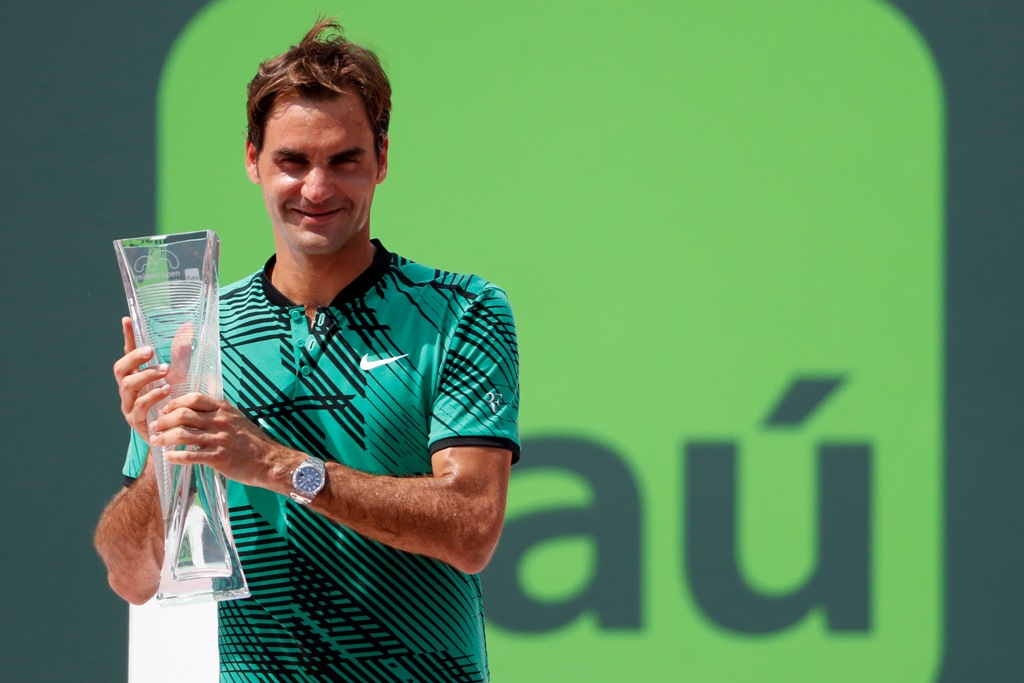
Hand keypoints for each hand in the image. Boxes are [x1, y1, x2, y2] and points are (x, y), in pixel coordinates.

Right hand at [113, 317, 170, 441]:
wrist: (178, 434)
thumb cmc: (175, 402)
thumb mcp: (180, 376)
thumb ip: (180, 356)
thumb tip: (187, 328)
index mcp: (136, 376)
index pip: (128, 354)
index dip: (127, 337)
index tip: (127, 319)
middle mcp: (128, 390)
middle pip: (120, 369)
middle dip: (134, 358)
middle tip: (150, 351)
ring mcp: (129, 406)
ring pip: (127, 386)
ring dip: (145, 376)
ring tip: (165, 372)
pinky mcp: (137, 421)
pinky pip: (139, 406)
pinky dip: (152, 396)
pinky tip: (167, 391)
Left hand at [148, 393, 300, 491]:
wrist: (269, 461)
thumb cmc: (252, 441)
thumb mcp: (237, 419)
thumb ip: (218, 413)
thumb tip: (196, 410)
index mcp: (224, 409)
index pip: (194, 398)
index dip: (175, 402)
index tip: (165, 410)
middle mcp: (220, 421)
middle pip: (183, 414)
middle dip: (164, 420)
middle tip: (155, 426)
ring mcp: (218, 439)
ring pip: (182, 434)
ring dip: (164, 438)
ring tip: (156, 441)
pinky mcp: (218, 458)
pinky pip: (190, 456)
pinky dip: (175, 456)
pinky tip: (169, 458)